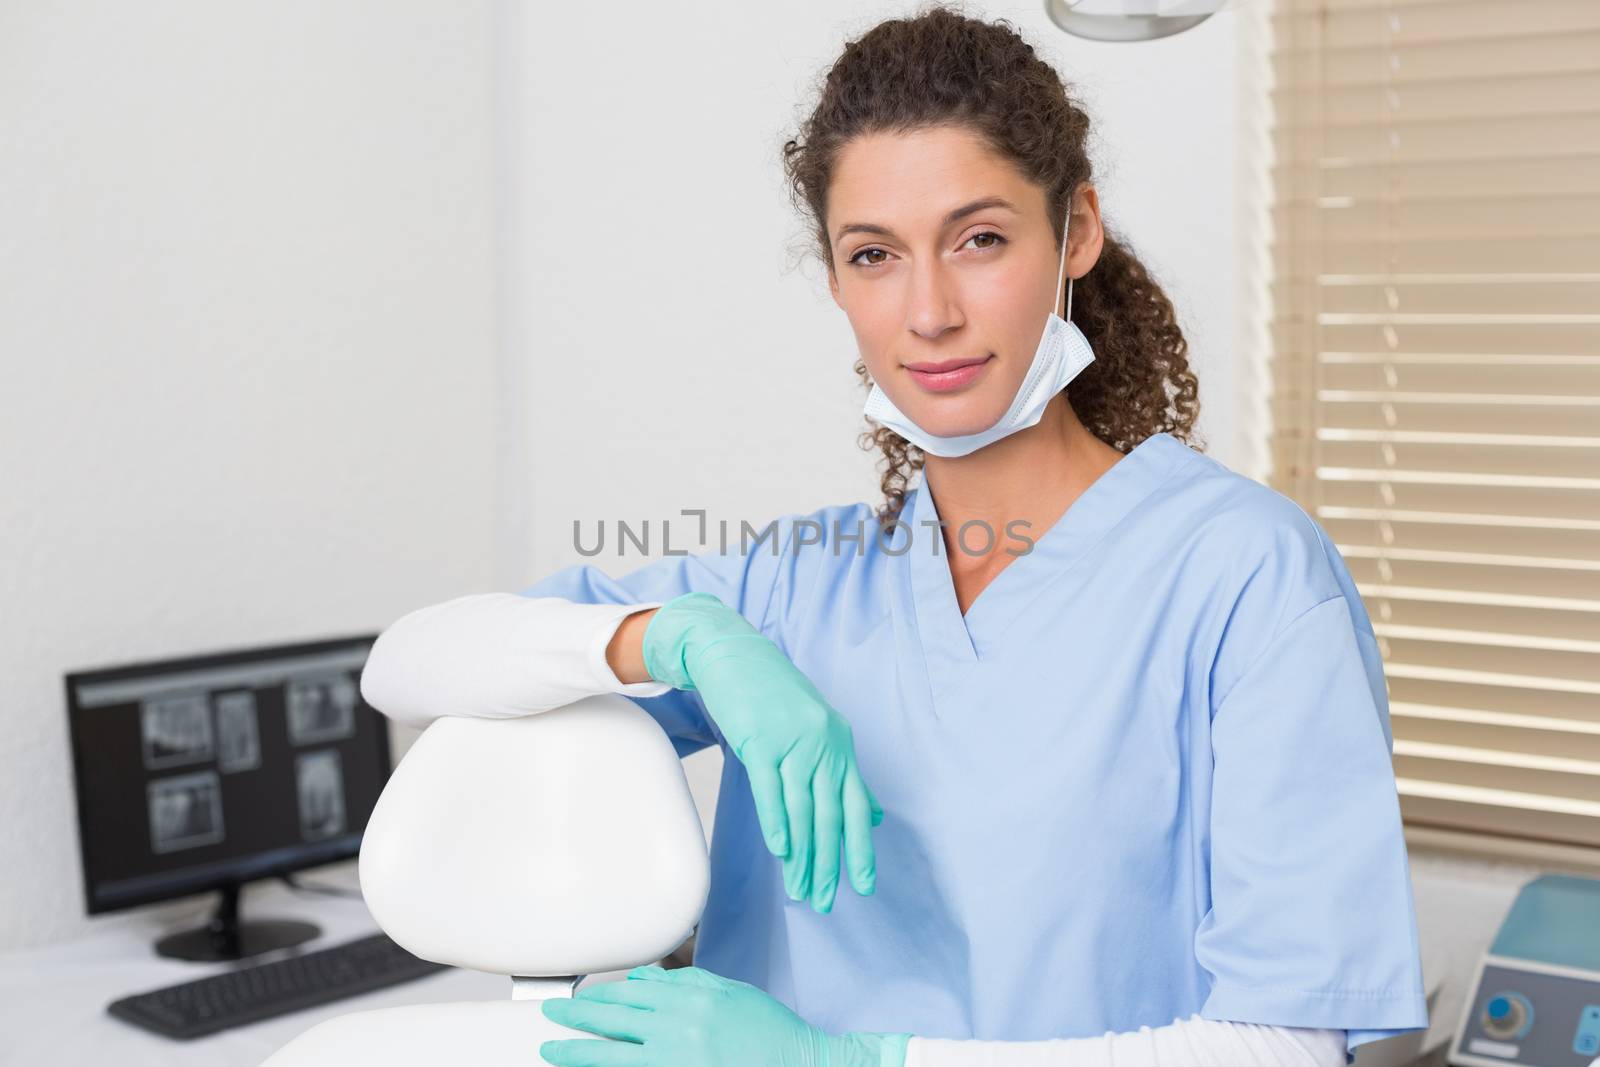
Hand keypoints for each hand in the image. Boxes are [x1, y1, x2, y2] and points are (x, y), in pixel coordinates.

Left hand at [539, 965, 907, 1066]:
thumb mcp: (730, 993)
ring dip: (577, 1051)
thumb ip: (687, 982)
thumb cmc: (769, 1033)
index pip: (633, 994)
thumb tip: (646, 979)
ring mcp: (675, 1058)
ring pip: (613, 1054)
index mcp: (690, 999)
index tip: (581, 998)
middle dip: (577, 1018)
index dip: (601, 997)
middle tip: (550, 1016)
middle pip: (614, 1021)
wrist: (799, 1064)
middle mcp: (677, 1028)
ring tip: (552, 1048)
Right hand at [642, 592, 882, 911]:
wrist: (735, 656)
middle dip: (829, 863)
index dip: (859, 847)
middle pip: (829, 815)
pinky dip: (777, 822)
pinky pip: (771, 789)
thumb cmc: (775, 696)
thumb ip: (844, 772)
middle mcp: (822, 744)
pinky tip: (781, 851)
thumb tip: (872, 815)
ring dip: (802, 856)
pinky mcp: (761, 740)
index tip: (863, 885)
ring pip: (801, 809)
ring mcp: (792, 741)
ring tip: (800, 891)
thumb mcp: (819, 729)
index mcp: (839, 744)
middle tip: (826, 901)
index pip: (854, 805)